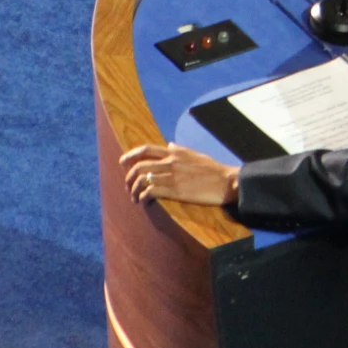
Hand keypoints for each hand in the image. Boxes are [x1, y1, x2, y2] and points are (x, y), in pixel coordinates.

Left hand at [120, 143, 238, 206]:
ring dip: (134, 190)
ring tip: (135, 198)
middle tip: (128, 186)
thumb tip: (169, 146)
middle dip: (128, 177)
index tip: (122, 162)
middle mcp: (170, 162)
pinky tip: (144, 202)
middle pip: (140, 166)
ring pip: (142, 180)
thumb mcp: (195, 154)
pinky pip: (151, 192)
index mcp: (174, 153)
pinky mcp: (175, 191)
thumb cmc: (213, 169)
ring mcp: (172, 177)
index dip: (131, 155)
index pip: (146, 149)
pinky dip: (144, 197)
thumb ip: (180, 150)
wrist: (225, 182)